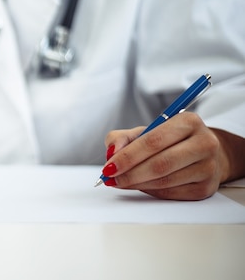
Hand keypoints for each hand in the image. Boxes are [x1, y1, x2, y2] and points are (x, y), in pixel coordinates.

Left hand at [101, 112, 229, 199]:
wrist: (201, 152)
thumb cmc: (169, 140)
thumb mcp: (145, 131)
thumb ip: (122, 138)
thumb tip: (111, 153)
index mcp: (189, 122)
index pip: (153, 141)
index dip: (128, 156)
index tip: (109, 167)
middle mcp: (204, 143)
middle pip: (160, 164)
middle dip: (130, 173)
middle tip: (110, 178)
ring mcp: (209, 167)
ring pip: (165, 181)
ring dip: (137, 184)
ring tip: (120, 182)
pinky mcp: (207, 188)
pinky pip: (171, 194)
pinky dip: (150, 191)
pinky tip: (140, 185)